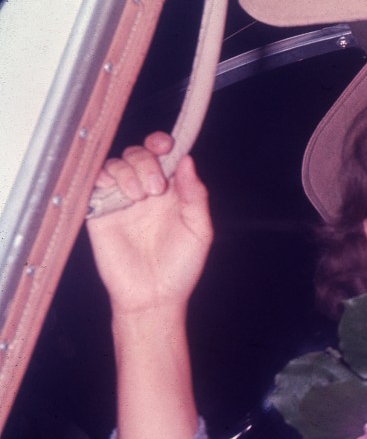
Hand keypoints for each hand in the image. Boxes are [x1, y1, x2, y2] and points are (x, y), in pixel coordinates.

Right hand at [86, 132, 212, 315]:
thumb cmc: (181, 267)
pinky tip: (117, 192)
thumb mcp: (199, 230)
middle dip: (146, 161)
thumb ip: (195, 195)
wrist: (154, 296)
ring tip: (138, 197)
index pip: (163, 155)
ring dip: (128, 171)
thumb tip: (187, 161)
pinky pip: (94, 183)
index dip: (162, 143)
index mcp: (172, 192)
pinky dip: (103, 178)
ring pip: (117, 163)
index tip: (165, 145)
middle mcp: (147, 191)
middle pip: (138, 153)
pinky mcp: (100, 212)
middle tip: (155, 189)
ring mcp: (122, 200)